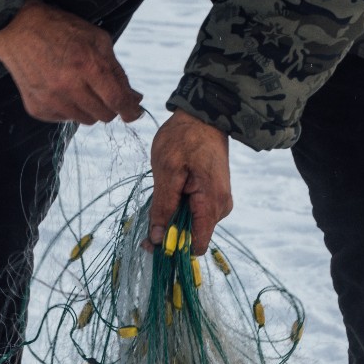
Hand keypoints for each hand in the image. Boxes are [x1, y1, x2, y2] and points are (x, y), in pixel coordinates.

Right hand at [0, 0, 143, 124]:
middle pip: (104, 115)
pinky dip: (69, 108)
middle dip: (110, 106)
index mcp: (88, 65)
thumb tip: (133, 98)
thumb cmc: (60, 29)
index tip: (134, 112)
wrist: (17, 29)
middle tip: (103, 92)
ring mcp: (51, 100)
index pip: (117, 101)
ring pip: (85, 120)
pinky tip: (61, 89)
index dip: (131, 111)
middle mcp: (69, 86)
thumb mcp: (97, 38)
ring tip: (79, 87)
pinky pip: (64, 119)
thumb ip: (117, 70)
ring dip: (89, 108)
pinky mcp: (37, 108)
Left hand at [148, 112, 232, 251]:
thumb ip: (163, 207)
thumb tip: (158, 239)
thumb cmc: (184, 138)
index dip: (172, 248)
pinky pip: (192, 213)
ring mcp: (217, 202)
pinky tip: (166, 197)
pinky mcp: (211, 196)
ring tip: (156, 201)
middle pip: (191, 237)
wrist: (203, 115)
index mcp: (212, 203)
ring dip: (170, 220)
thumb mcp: (167, 170)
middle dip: (168, 234)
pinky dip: (177, 210)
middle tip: (144, 226)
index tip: (150, 242)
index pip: (196, 245)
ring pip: (190, 225)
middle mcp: (220, 208)